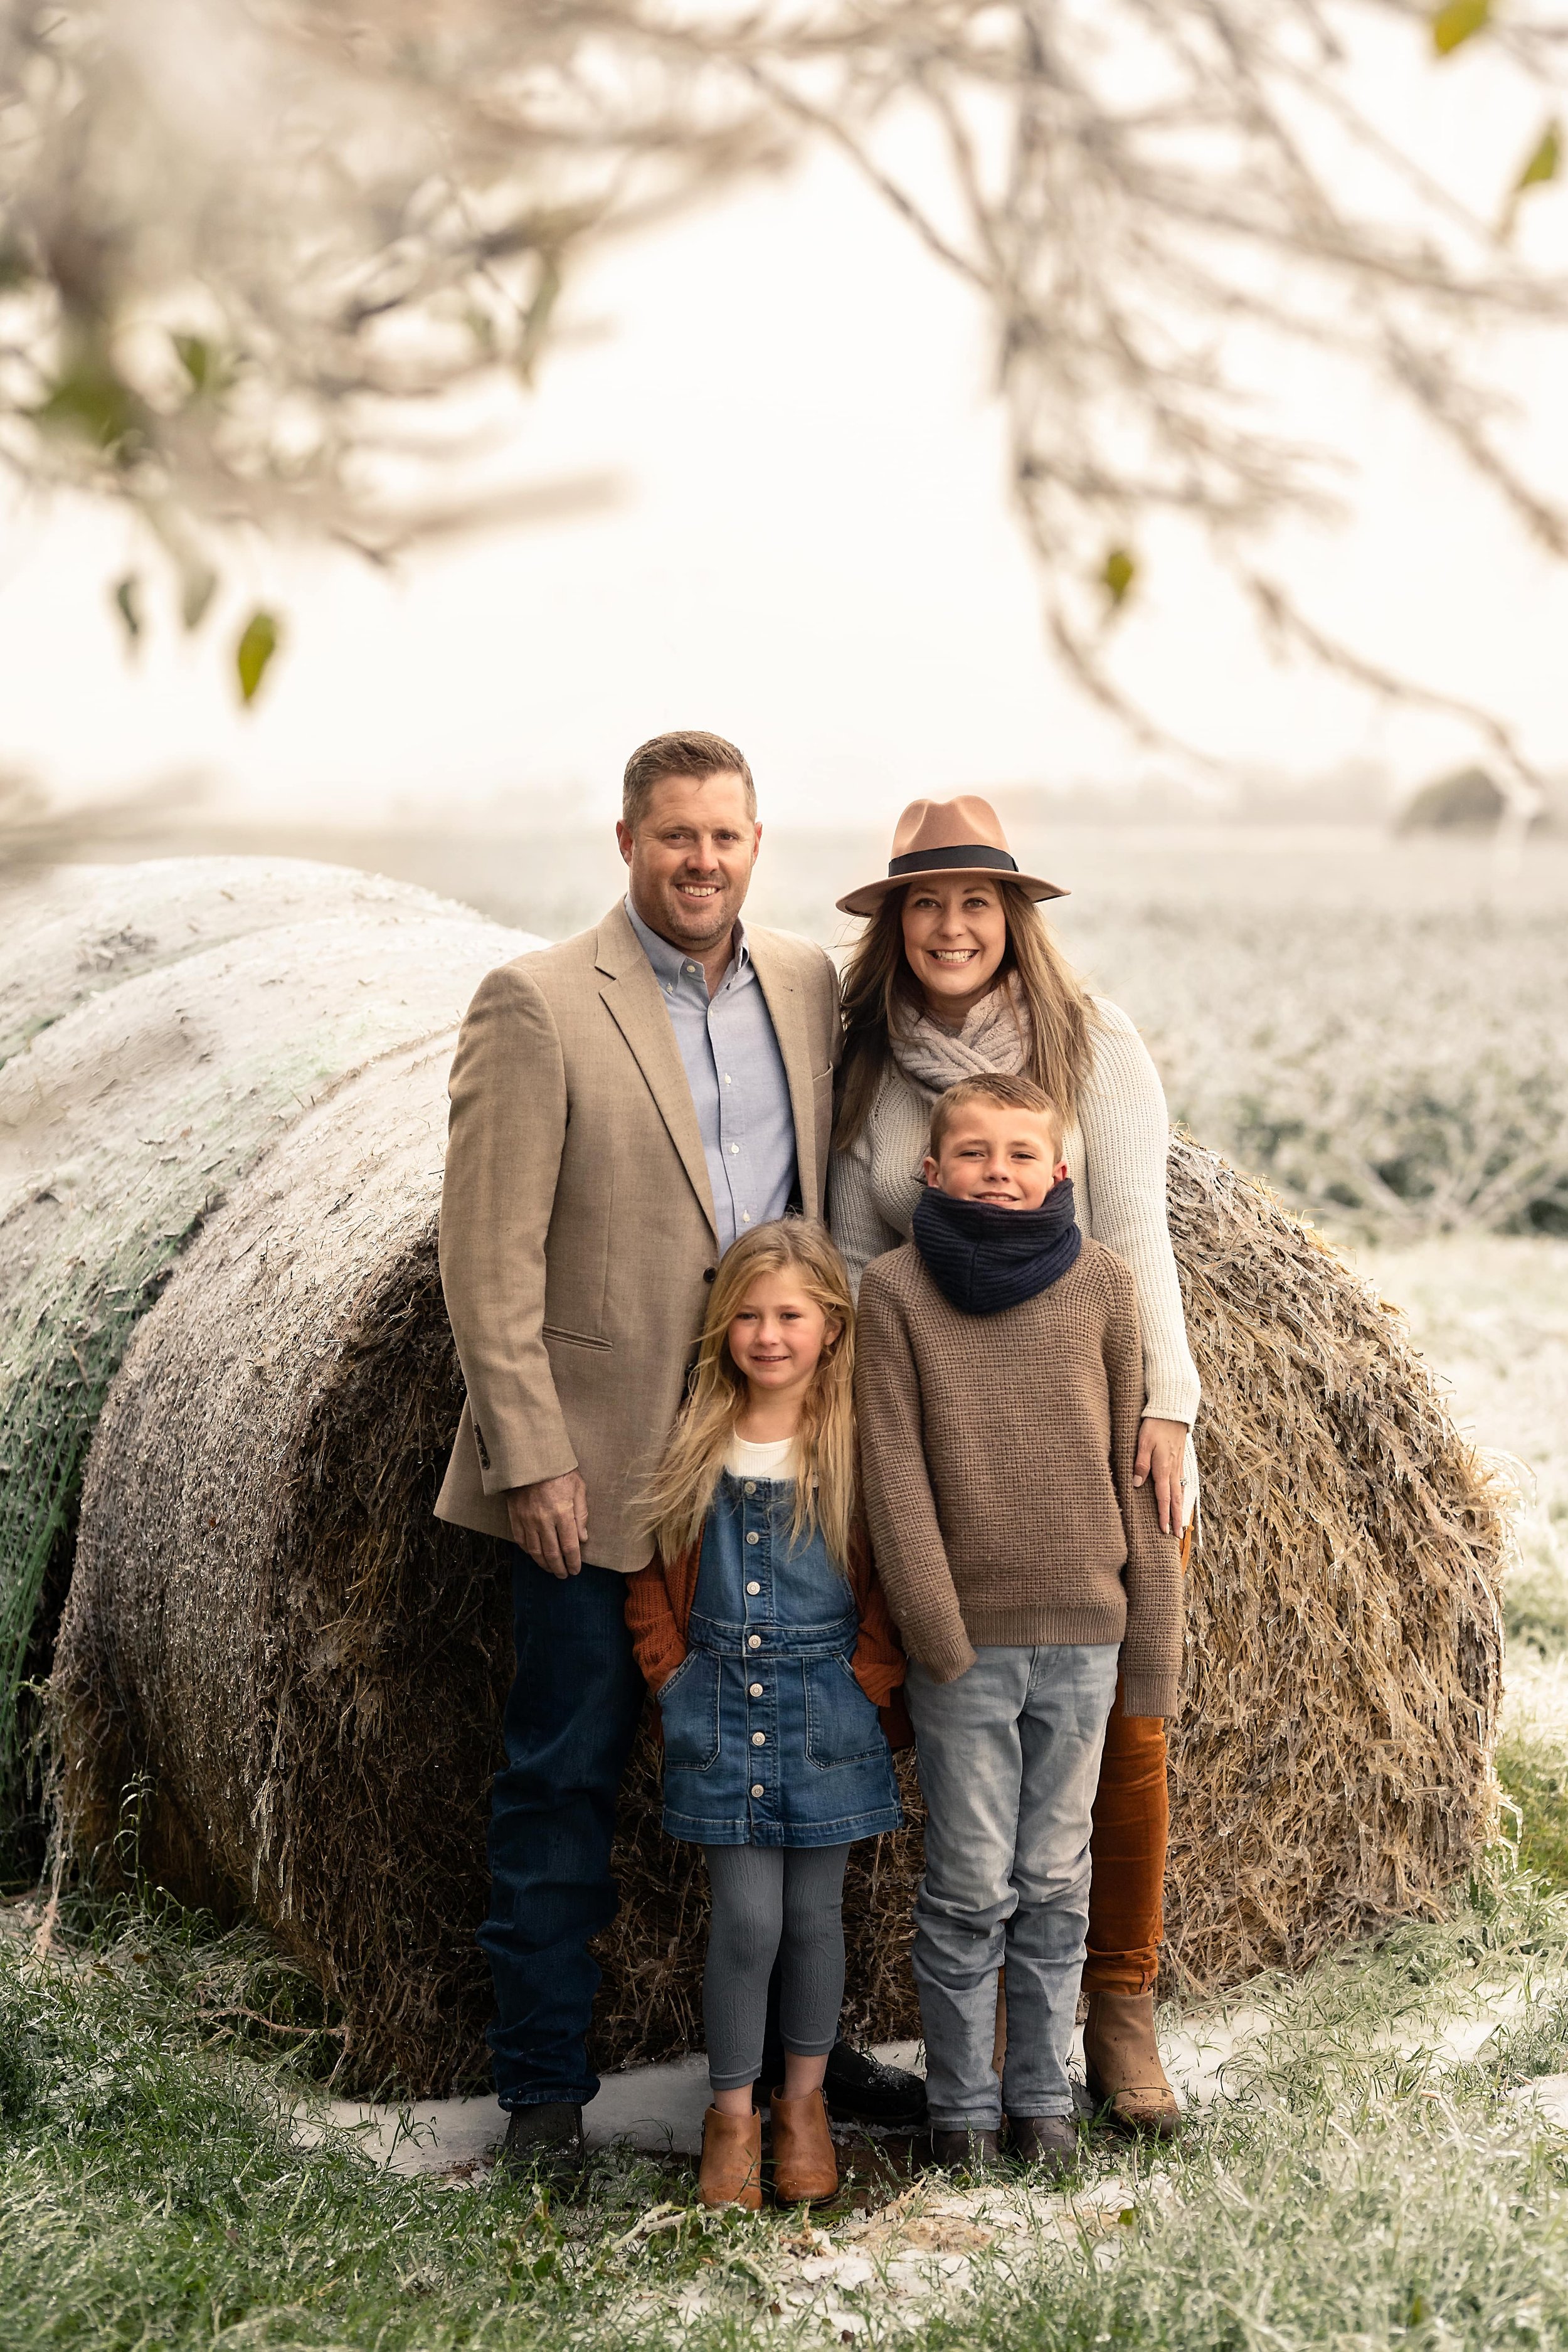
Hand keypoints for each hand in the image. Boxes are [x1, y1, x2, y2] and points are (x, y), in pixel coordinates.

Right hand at [505, 1472, 588, 1577]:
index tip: (576, 1570)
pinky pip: (521, 1540)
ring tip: (551, 1570)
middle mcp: (544, 1520)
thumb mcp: (578, 1488)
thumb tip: (583, 1539)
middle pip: (552, 1553)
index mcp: (562, 1513)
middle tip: (564, 1575)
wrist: (531, 1459)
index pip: (569, 1546)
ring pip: (535, 1551)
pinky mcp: (516, 1517)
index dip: (573, 1562)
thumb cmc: (559, 1471)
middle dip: (559, 1568)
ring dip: (544, 1564)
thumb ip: (581, 1514)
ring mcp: (528, 1520)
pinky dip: (528, 1552)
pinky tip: (534, 1555)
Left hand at [1133, 1418, 1187, 1537]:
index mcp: (1163, 1468)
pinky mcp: (1179, 1461)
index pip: (1164, 1498)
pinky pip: (1182, 1483)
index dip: (1164, 1515)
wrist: (1172, 1412)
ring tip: (1181, 1524)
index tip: (1164, 1531)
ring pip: (1180, 1493)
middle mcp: (1173, 1470)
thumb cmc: (1155, 1425)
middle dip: (1176, 1519)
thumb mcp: (1143, 1442)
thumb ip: (1140, 1464)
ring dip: (1181, 1510)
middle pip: (1176, 1500)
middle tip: (1177, 1536)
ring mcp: (1178, 1466)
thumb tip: (1137, 1484)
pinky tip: (1181, 1500)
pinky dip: (1182, 1496)